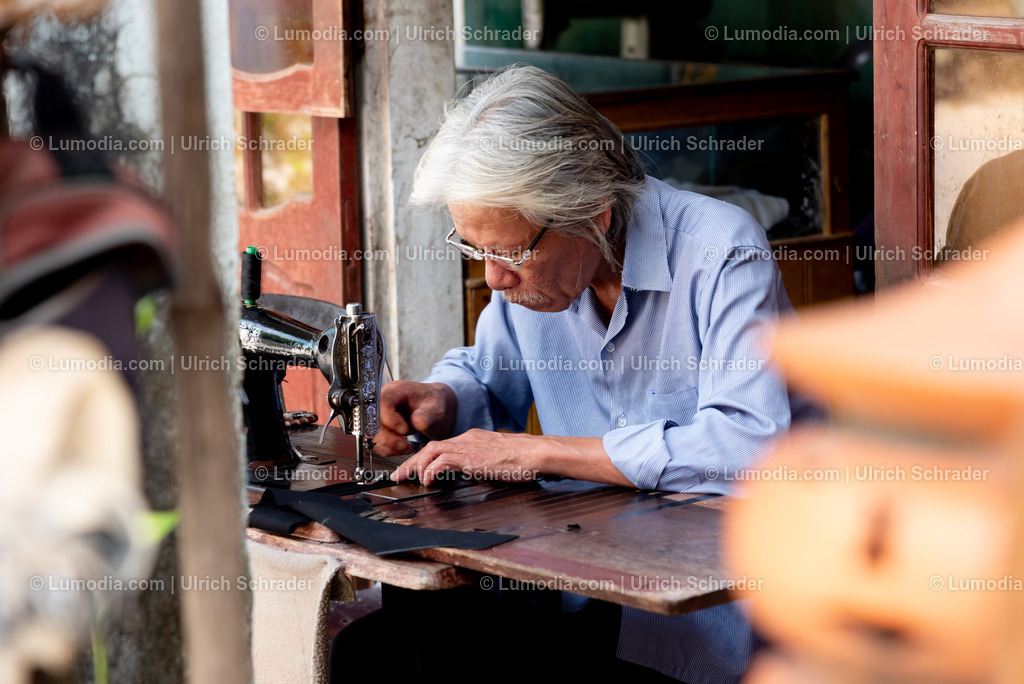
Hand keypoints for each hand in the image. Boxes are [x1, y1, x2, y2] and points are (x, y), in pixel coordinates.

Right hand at [375, 381, 456, 456]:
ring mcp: (377, 413)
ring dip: (387, 446)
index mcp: (396, 390)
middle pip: (372, 420)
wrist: (430, 407)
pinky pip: (375, 440)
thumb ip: (427, 415)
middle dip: (388, 438)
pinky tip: (400, 448)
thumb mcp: (435, 407)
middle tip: (404, 445)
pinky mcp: (377, 426)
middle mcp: (382, 400)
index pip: (383, 401)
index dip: (390, 418)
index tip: (404, 430)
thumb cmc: (431, 403)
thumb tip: (418, 423)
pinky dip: (387, 448)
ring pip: (370, 433)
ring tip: (405, 448)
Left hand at [390, 429, 542, 485]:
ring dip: (416, 467)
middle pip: (429, 447)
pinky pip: (441, 461)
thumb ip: (483, 464)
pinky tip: (428, 481)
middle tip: (398, 476)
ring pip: (430, 451)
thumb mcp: (497, 460)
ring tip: (409, 480)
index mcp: (473, 438)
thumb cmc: (524, 459)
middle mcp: (467, 438)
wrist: (536, 452)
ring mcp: (467, 445)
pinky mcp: (469, 456)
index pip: (441, 446)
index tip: (414, 469)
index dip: (424, 458)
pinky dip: (430, 471)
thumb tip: (475, 474)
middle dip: (411, 462)